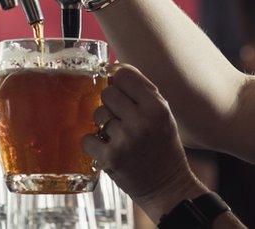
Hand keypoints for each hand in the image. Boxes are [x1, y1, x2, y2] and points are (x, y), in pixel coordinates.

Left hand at [82, 64, 207, 222]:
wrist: (167, 186)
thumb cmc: (162, 146)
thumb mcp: (162, 114)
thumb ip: (141, 91)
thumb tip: (111, 69)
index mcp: (157, 106)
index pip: (124, 75)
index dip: (117, 79)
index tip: (118, 87)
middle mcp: (142, 120)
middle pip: (108, 92)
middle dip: (111, 104)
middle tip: (121, 118)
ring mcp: (125, 139)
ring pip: (98, 114)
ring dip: (103, 124)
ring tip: (119, 136)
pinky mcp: (110, 158)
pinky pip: (87, 138)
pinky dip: (94, 144)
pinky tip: (108, 149)